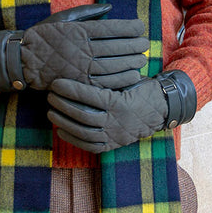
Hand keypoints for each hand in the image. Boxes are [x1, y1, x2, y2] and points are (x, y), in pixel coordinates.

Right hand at [0, 4, 148, 91]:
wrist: (24, 60)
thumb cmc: (45, 36)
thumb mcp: (63, 18)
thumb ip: (88, 12)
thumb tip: (110, 7)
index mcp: (79, 31)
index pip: (112, 28)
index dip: (130, 28)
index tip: (140, 26)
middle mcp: (81, 49)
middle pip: (117, 48)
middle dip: (135, 45)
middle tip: (146, 44)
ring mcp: (81, 68)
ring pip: (114, 66)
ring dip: (131, 62)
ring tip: (142, 58)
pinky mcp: (79, 83)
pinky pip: (105, 83)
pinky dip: (121, 79)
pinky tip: (132, 75)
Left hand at [47, 76, 167, 152]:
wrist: (162, 108)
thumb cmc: (140, 86)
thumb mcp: (127, 77)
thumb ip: (107, 76)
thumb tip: (77, 66)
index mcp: (121, 102)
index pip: (90, 96)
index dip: (71, 89)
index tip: (55, 82)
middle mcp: (118, 121)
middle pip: (84, 115)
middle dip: (63, 105)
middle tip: (49, 96)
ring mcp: (116, 135)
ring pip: (85, 132)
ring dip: (64, 123)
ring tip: (50, 112)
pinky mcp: (114, 144)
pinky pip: (91, 146)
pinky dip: (74, 139)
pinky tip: (61, 130)